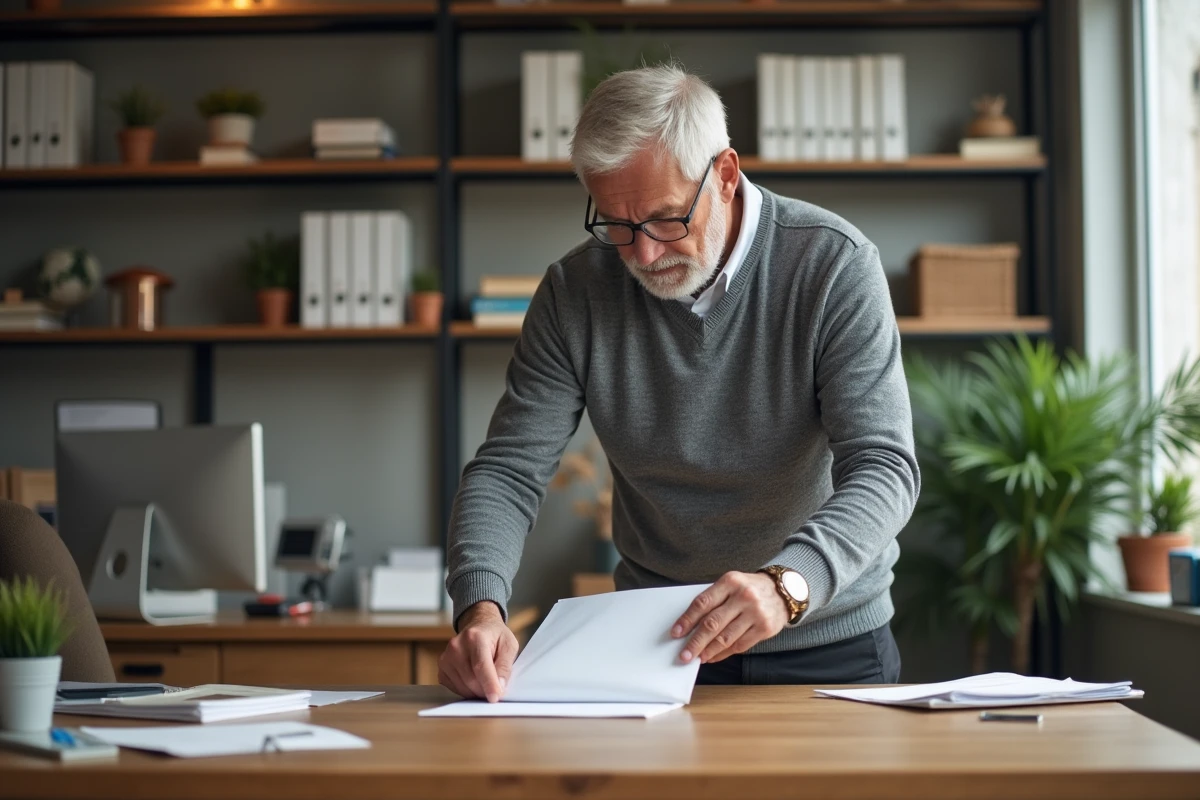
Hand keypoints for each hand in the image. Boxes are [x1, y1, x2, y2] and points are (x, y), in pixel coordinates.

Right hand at [438, 601, 518, 702]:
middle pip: (471, 680)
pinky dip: (467, 690)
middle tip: (497, 688)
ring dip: (477, 691)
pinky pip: (454, 688)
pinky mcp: (442, 667)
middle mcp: (457, 646)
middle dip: (486, 690)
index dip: (488, 684)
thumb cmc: (495, 636)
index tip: (495, 698)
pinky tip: (475, 680)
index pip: (480, 666)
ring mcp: (446, 657)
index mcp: (475, 637)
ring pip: (463, 687)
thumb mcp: (509, 645)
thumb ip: (505, 666)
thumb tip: (500, 687)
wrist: (478, 626)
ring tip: (486, 681)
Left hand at [671, 571, 788, 664]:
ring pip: (725, 637)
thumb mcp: (731, 584)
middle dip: (695, 642)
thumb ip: (714, 599)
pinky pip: (740, 645)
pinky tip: (714, 656)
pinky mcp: (765, 628)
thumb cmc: (749, 588)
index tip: (676, 633)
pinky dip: (724, 653)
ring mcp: (756, 613)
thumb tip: (690, 624)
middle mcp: (743, 596)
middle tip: (684, 654)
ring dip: (708, 650)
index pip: (703, 603)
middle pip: (712, 623)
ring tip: (698, 657)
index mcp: (730, 581)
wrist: (783, 592)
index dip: (687, 620)